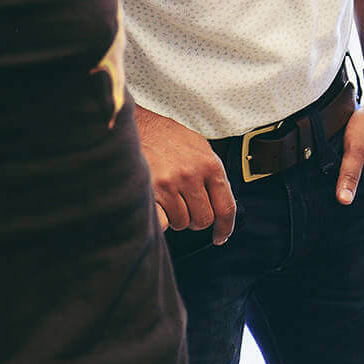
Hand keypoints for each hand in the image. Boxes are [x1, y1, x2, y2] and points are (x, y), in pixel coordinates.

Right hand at [135, 105, 236, 243]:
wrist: (137, 126)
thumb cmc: (168, 137)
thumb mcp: (199, 147)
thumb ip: (211, 173)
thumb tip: (221, 201)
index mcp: (210, 164)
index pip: (226, 206)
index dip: (225, 227)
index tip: (221, 236)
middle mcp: (192, 175)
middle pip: (203, 219)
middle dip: (196, 220)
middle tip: (187, 209)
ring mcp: (171, 183)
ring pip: (182, 222)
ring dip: (176, 217)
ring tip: (169, 199)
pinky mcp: (151, 190)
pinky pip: (162, 221)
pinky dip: (161, 219)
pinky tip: (158, 209)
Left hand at [336, 83, 363, 204]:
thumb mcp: (354, 151)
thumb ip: (349, 175)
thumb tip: (344, 201)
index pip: (354, 182)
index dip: (341, 176)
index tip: (331, 169)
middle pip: (359, 171)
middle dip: (347, 166)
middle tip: (336, 153)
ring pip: (363, 159)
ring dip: (353, 154)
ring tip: (344, 145)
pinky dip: (360, 145)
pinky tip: (354, 138)